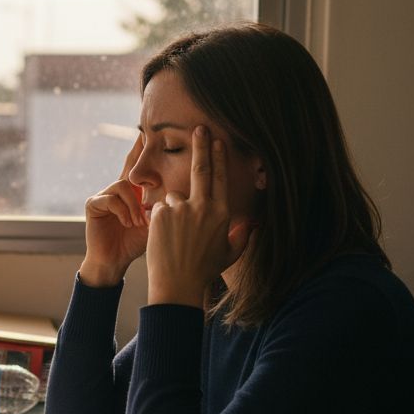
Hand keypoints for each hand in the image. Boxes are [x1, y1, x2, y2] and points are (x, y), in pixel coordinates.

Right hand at [79, 137, 150, 286]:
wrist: (114, 262)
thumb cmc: (137, 243)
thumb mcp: (157, 222)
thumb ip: (165, 206)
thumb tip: (189, 192)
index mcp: (134, 191)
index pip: (142, 165)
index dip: (145, 147)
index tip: (152, 129)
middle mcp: (118, 187)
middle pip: (130, 163)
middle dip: (138, 150)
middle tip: (146, 134)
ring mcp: (104, 194)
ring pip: (124, 185)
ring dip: (135, 205)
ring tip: (139, 222)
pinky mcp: (93, 204)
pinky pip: (112, 198)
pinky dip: (123, 211)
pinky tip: (127, 223)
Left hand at [145, 127, 251, 306]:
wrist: (178, 284)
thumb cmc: (204, 271)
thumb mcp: (229, 254)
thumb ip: (242, 236)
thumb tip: (253, 223)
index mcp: (222, 213)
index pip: (220, 178)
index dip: (218, 158)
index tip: (217, 141)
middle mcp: (203, 207)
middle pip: (201, 169)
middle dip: (201, 146)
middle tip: (199, 128)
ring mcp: (181, 209)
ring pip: (174, 198)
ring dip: (173, 210)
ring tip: (174, 236)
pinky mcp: (162, 214)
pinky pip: (160, 208)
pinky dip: (160, 219)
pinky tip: (163, 236)